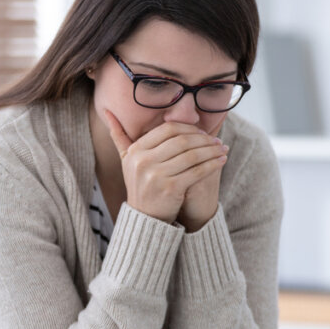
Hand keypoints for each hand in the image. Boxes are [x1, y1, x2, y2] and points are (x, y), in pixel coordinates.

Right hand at [104, 111, 228, 223]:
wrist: (145, 218)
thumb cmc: (141, 185)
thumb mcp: (127, 161)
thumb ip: (119, 136)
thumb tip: (106, 110)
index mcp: (135, 151)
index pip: (168, 130)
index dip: (189, 128)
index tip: (203, 132)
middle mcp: (143, 161)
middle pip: (182, 141)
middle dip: (203, 139)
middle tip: (217, 140)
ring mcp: (156, 174)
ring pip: (192, 155)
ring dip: (211, 151)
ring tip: (223, 149)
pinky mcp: (171, 187)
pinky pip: (197, 171)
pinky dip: (212, 164)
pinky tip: (222, 161)